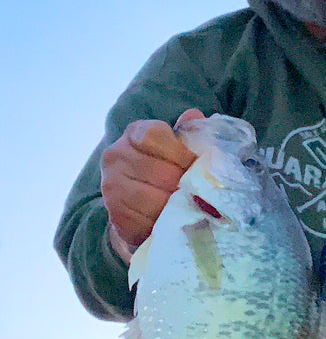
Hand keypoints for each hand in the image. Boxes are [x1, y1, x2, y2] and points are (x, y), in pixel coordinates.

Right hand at [101, 109, 204, 252]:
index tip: (196, 165)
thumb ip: (189, 134)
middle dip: (184, 184)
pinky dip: (164, 223)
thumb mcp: (180, 148)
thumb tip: (194, 115)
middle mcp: (116, 155)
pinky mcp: (114, 215)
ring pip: (152, 198)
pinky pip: (144, 221)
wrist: (142, 206)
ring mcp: (111, 186)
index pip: (155, 135)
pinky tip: (174, 221)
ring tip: (190, 207)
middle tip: (201, 193)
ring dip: (176, 206)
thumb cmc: (168, 170)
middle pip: (159, 170)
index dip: (181, 152)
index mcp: (135, 132)